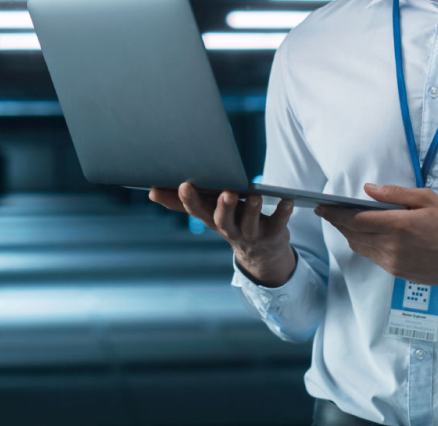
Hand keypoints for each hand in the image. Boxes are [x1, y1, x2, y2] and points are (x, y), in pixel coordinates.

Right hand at [148, 182, 296, 286]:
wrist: (261, 254)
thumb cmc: (232, 222)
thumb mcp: (209, 213)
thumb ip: (182, 202)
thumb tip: (151, 191)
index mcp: (213, 221)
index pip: (198, 211)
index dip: (190, 199)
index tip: (184, 184)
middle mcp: (230, 230)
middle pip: (223, 220)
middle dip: (223, 206)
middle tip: (226, 192)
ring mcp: (252, 234)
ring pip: (250, 223)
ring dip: (252, 209)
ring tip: (255, 195)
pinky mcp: (274, 234)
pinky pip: (279, 223)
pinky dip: (283, 212)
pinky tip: (287, 200)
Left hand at [315, 183, 437, 301]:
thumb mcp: (427, 199)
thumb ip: (395, 194)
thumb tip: (368, 189)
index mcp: (398, 226)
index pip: (355, 220)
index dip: (334, 213)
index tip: (321, 206)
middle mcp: (391, 247)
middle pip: (352, 235)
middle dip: (337, 222)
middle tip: (328, 211)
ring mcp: (393, 263)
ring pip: (360, 248)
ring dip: (349, 234)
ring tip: (344, 222)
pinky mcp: (397, 273)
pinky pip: (372, 257)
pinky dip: (364, 245)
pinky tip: (366, 235)